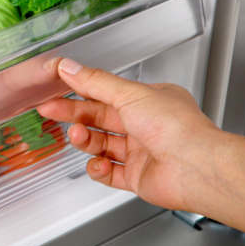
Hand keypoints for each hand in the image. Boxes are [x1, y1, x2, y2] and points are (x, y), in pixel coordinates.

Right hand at [36, 58, 223, 211]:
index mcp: (150, 101)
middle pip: (100, 119)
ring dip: (85, 141)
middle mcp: (147, 126)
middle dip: (74, 115)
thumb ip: (95, 82)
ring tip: (77, 136)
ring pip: (101, 145)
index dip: (80, 91)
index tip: (57, 89)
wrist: (195, 168)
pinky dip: (99, 170)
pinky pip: (108, 174)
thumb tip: (70, 68)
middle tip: (49, 111)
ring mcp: (142, 153)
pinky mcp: (137, 177)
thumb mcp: (129, 94)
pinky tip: (99, 164)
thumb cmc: (177, 128)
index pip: (107, 94)